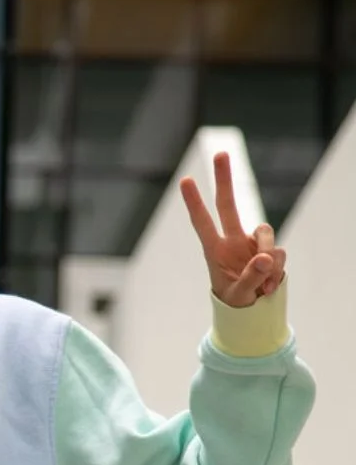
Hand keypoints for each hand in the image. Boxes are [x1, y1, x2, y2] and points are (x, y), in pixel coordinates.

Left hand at [180, 152, 284, 308]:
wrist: (251, 311)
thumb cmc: (235, 303)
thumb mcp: (239, 295)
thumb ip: (251, 277)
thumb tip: (265, 257)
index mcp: (214, 251)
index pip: (202, 222)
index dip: (194, 202)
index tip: (185, 180)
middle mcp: (232, 241)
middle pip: (228, 205)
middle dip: (224, 180)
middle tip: (220, 153)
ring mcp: (252, 244)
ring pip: (266, 233)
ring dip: (269, 258)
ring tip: (263, 285)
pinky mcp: (270, 249)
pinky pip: (279, 252)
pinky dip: (277, 270)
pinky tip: (269, 287)